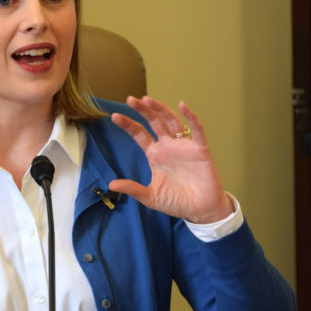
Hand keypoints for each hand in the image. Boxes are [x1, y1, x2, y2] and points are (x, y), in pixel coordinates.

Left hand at [109, 96, 233, 223]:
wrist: (200, 210)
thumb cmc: (176, 202)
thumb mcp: (150, 197)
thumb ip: (133, 188)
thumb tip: (110, 185)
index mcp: (155, 155)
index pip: (139, 135)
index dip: (128, 125)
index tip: (114, 116)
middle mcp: (168, 147)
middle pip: (154, 122)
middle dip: (142, 111)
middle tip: (130, 99)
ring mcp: (184, 146)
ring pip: (171, 121)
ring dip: (160, 109)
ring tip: (148, 100)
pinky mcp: (200, 150)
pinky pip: (196, 130)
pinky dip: (191, 117)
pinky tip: (182, 106)